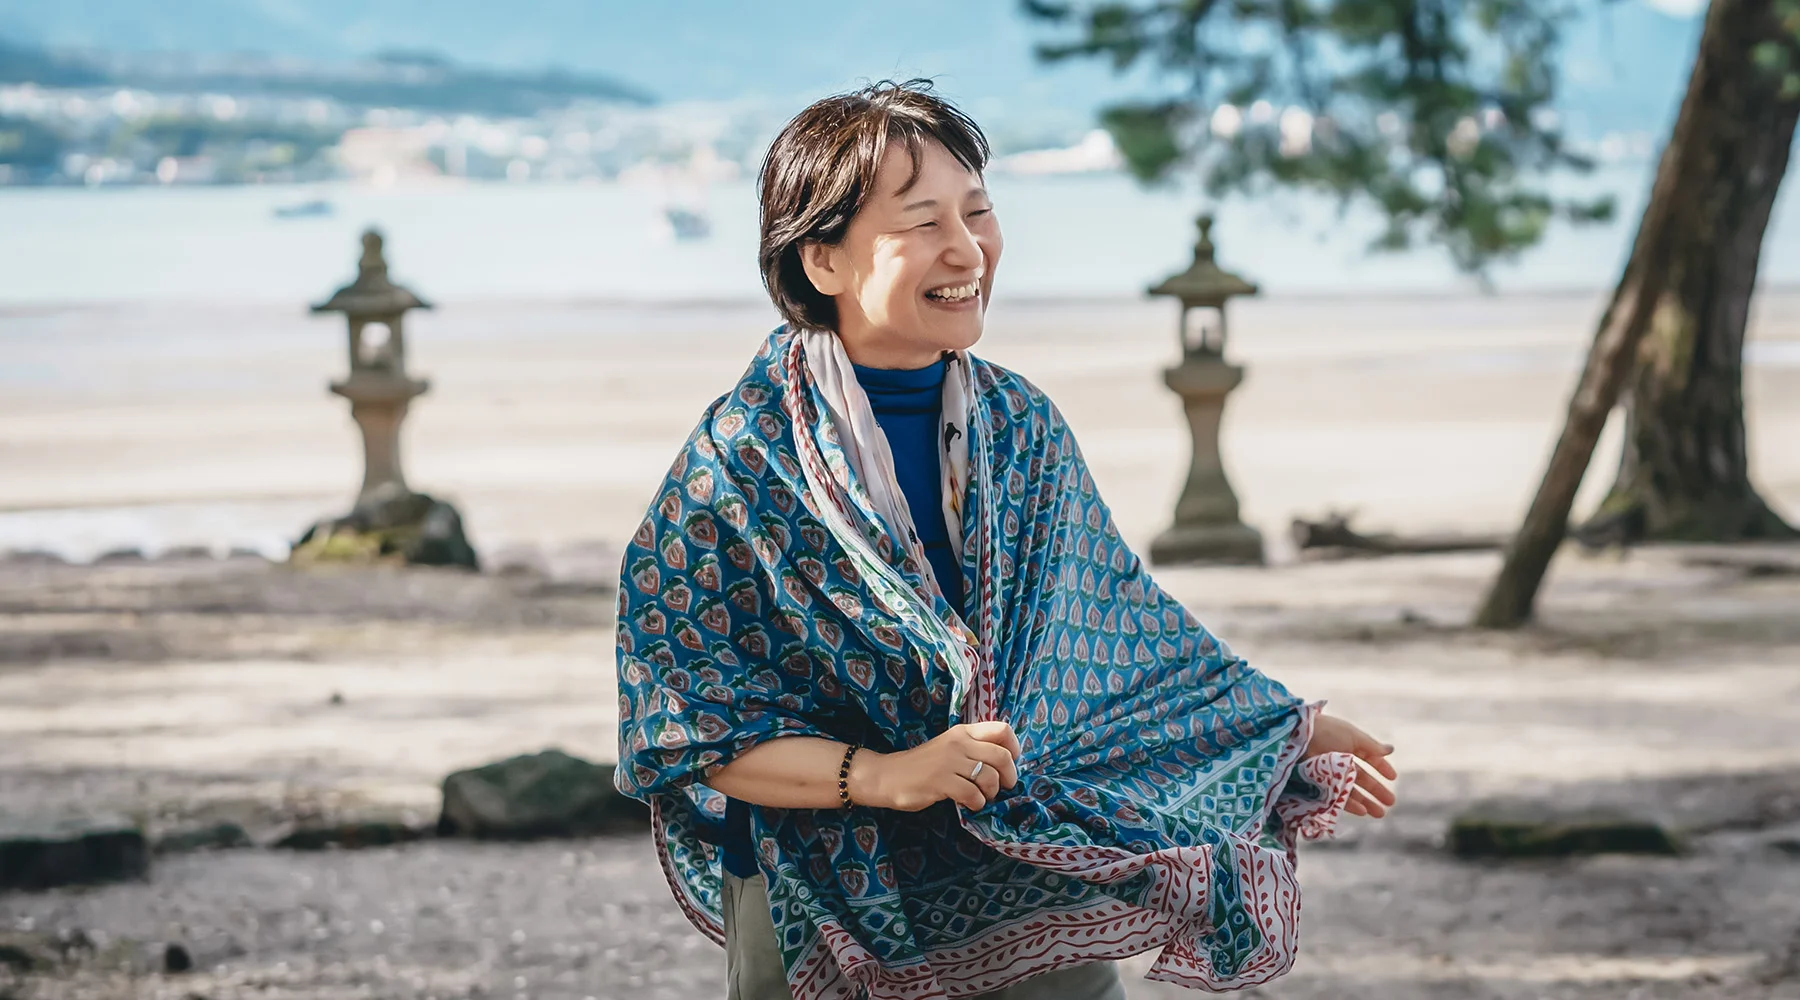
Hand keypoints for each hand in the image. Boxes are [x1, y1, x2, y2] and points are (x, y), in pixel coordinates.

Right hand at [853, 721, 1020, 811]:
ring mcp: (949, 761)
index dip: (1014, 747)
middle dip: (1009, 776)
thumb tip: (1005, 763)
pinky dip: (976, 803)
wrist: (887, 776)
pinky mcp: (941, 781)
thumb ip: (972, 749)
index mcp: (963, 732)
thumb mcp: (949, 748)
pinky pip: (973, 794)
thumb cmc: (922, 765)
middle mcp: (959, 742)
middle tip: (1002, 787)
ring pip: (990, 778)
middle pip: (1002, 756)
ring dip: (990, 793)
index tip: (1010, 763)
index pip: (1002, 729)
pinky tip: (967, 803)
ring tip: (980, 797)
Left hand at [1303, 714, 1398, 818]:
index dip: (1381, 767)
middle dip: (1376, 790)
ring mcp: (1330, 773)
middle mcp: (1340, 759)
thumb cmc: (1326, 732)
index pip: (1369, 757)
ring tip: (1380, 813)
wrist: (1297, 738)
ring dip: (1366, 802)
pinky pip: (1338, 797)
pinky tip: (1362, 812)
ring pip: (1352, 790)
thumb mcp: (1353, 736)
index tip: (1393, 777)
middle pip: (1362, 778)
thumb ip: (1372, 746)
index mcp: (1349, 744)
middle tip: (1391, 802)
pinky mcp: (1320, 785)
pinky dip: (1350, 805)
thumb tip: (1391, 750)